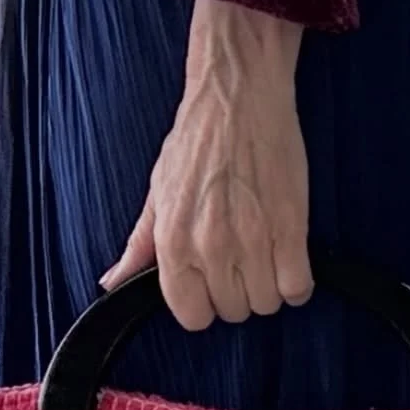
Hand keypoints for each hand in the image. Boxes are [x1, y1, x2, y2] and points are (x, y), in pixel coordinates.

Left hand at [102, 0, 312, 330]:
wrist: (239, 92)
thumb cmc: (198, 140)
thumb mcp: (158, 192)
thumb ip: (139, 246)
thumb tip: (112, 283)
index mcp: (174, 242)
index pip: (192, 316)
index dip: (205, 303)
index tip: (213, 282)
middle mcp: (211, 247)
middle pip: (233, 311)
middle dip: (239, 291)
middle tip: (242, 258)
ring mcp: (253, 239)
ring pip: (266, 304)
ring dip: (269, 286)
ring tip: (266, 253)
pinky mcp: (291, 227)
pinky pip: (297, 288)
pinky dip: (297, 281)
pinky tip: (289, 257)